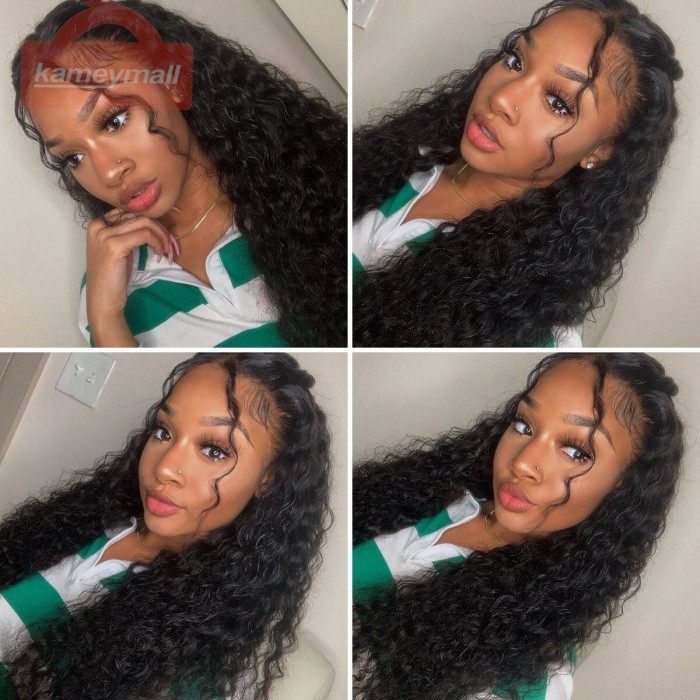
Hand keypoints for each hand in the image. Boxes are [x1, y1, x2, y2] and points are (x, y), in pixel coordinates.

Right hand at [85, 208, 171, 325]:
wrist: (103, 300)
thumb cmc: (113, 277)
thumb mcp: (119, 250)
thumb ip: (127, 234)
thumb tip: (151, 224)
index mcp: (97, 224)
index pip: (130, 212)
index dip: (151, 222)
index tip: (162, 236)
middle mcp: (98, 226)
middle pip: (138, 215)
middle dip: (159, 228)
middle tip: (169, 244)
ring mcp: (105, 235)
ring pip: (144, 223)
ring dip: (161, 236)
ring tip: (165, 251)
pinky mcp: (114, 246)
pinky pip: (145, 234)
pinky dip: (157, 242)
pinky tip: (159, 255)